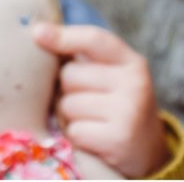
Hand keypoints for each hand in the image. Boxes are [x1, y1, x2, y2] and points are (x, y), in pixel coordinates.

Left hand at [32, 23, 169, 178]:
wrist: (146, 151)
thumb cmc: (113, 105)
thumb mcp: (108, 76)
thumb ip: (80, 55)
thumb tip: (38, 32)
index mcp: (131, 62)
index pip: (94, 39)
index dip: (63, 36)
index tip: (37, 33)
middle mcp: (134, 83)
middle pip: (69, 74)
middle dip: (66, 90)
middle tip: (85, 102)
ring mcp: (129, 111)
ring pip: (67, 104)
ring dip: (68, 115)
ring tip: (90, 121)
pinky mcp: (119, 138)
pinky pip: (74, 130)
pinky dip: (76, 136)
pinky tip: (93, 138)